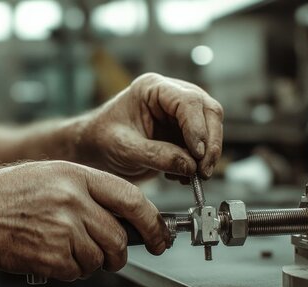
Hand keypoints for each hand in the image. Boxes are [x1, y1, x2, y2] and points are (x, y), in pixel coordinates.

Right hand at [0, 161, 168, 280]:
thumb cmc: (7, 194)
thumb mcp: (52, 174)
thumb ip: (89, 190)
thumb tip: (124, 214)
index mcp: (77, 176)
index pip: (132, 199)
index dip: (152, 222)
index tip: (160, 235)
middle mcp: (73, 201)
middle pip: (118, 237)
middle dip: (119, 252)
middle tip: (111, 254)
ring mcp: (63, 229)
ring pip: (100, 258)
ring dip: (91, 262)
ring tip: (66, 248)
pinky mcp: (51, 256)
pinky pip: (78, 272)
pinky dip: (70, 271)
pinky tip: (51, 255)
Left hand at [77, 73, 223, 180]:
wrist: (95, 150)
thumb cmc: (102, 140)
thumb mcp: (124, 149)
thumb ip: (156, 156)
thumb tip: (190, 166)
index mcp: (153, 88)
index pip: (188, 101)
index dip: (197, 128)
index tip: (198, 155)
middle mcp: (171, 95)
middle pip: (208, 111)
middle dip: (210, 143)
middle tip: (204, 171)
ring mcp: (180, 113)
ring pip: (212, 128)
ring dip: (207, 156)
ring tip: (192, 177)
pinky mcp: (184, 132)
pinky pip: (204, 145)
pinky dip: (199, 163)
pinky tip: (182, 176)